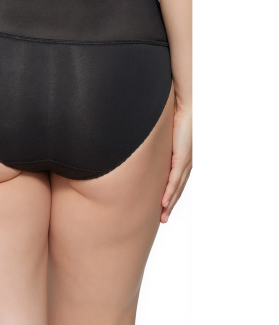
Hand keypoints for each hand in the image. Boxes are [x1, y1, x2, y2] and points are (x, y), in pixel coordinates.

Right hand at [161, 103, 191, 222]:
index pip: (175, 181)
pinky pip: (175, 180)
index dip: (169, 195)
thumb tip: (138, 144)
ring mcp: (185, 162)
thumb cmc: (172, 116)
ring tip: (162, 217)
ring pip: (177, 189)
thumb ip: (153, 143)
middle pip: (177, 189)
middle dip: (169, 205)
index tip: (161, 206)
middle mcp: (186, 163)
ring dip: (169, 204)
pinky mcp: (183, 158)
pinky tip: (163, 203)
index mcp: (181, 158)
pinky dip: (169, 193)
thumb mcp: (161, 134)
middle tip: (162, 219)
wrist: (186, 105)